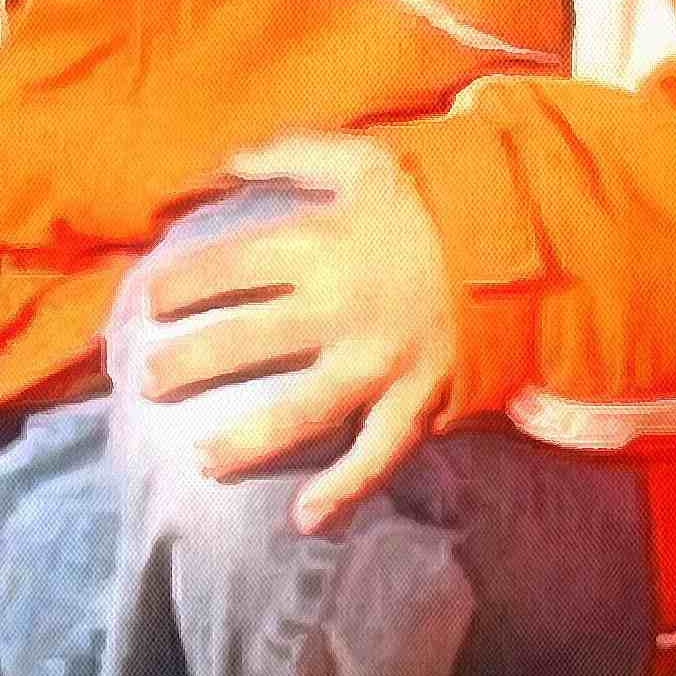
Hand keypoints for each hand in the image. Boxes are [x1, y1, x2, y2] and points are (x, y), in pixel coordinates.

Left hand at [138, 134, 460, 534]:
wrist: (526, 238)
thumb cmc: (436, 199)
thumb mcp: (365, 159)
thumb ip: (292, 155)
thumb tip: (226, 161)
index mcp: (320, 244)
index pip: (229, 267)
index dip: (182, 286)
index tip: (150, 304)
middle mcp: (340, 308)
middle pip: (247, 342)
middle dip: (191, 364)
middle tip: (148, 383)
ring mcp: (379, 360)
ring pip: (302, 411)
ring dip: (248, 440)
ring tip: (200, 460)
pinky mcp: (419, 396)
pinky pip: (378, 452)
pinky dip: (344, 489)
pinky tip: (304, 520)